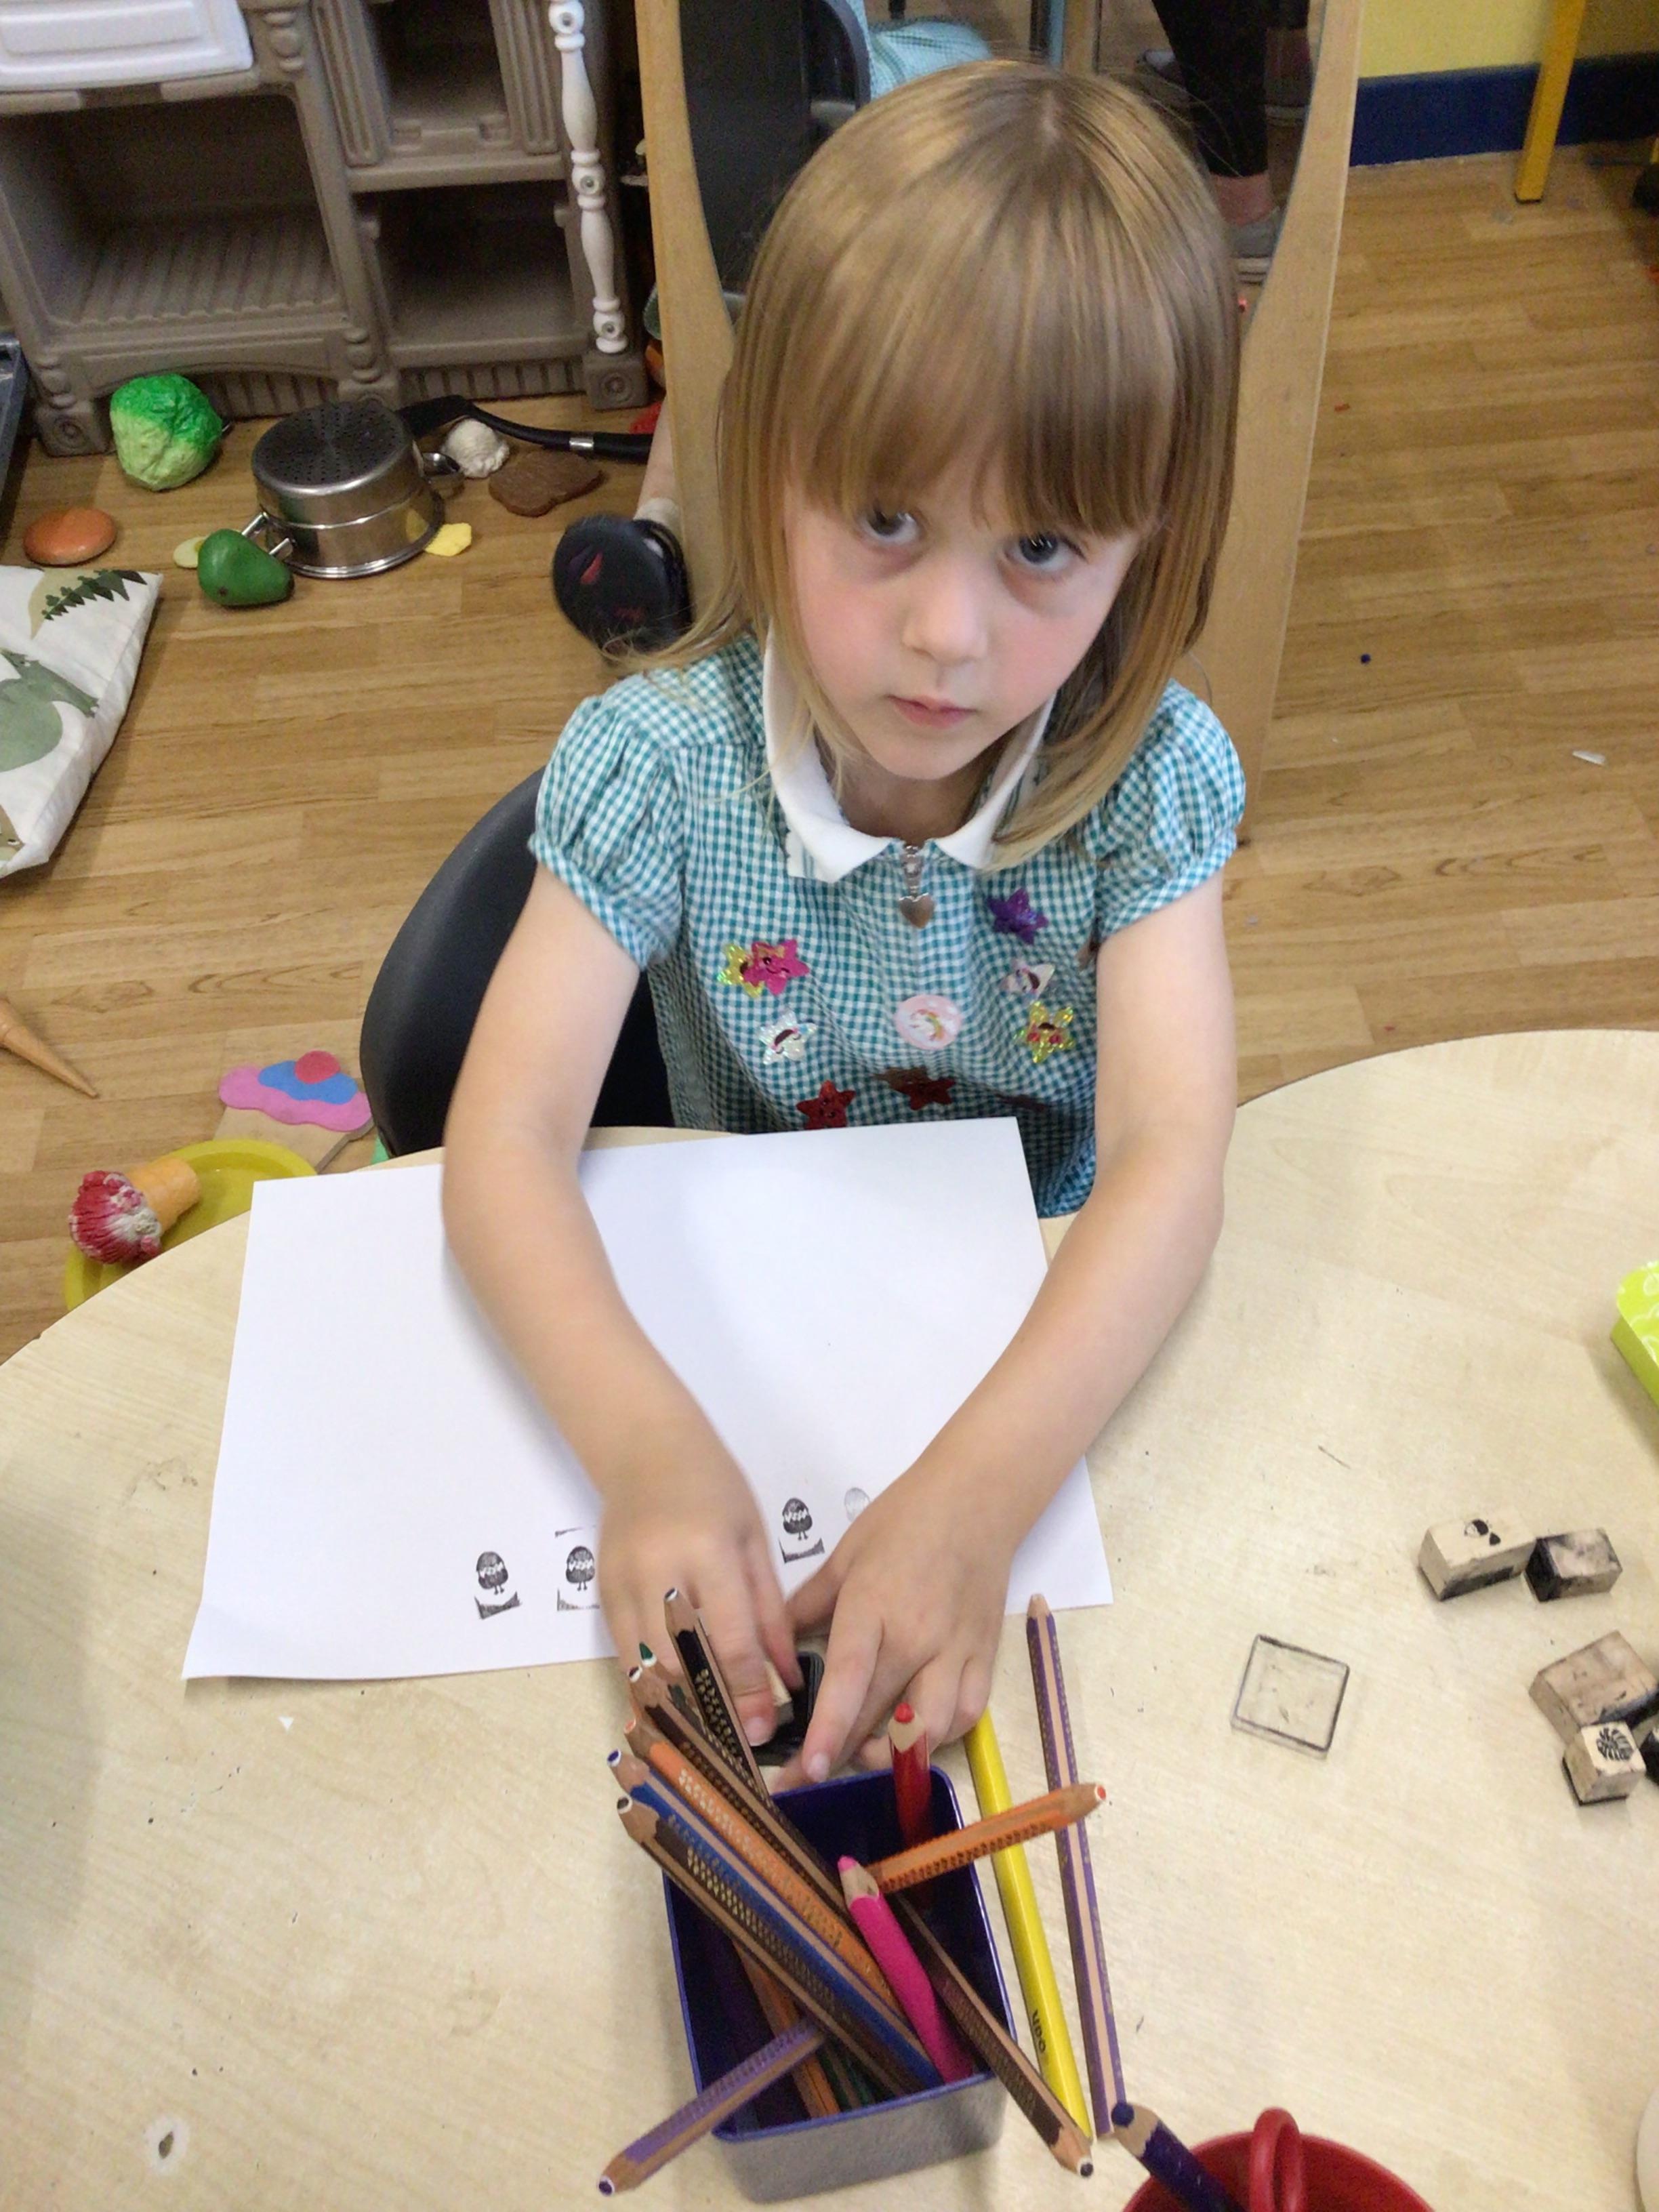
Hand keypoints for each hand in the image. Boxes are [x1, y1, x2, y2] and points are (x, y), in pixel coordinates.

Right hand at [600, 1436, 800, 1747]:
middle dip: (709, 1710)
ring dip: (673, 1707)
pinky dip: (646, 1684)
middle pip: (679, 1661)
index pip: (728, 1637)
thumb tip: (789, 1676)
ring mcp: (621, 1583)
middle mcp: (657, 1571)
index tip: (763, 1730)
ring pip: (642, 1666)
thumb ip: (770, 1611)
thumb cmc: (713, 1486)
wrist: (644, 1448)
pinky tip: (668, 1709)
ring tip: (704, 1742)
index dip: (746, 1690)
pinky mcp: (601, 1593)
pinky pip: (623, 1653)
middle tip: (736, 1748)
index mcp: (706, 1552)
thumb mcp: (753, 1540)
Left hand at [777, 1465, 1012, 1784]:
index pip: (849, 1680)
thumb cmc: (904, 1520)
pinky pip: (967, 1715)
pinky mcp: (985, 1656)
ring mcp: (957, 1650)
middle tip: (808, 1776)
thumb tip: (769, 1646)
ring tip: (863, 1753)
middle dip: (843, 1755)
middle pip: (881, 1715)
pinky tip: (914, 1732)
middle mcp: (918, 1636)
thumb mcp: (845, 1555)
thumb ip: (805, 1605)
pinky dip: (940, 1735)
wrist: (977, 1499)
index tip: (806, 1771)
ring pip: (929, 1728)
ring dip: (894, 1752)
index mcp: (873, 1606)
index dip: (828, 1731)